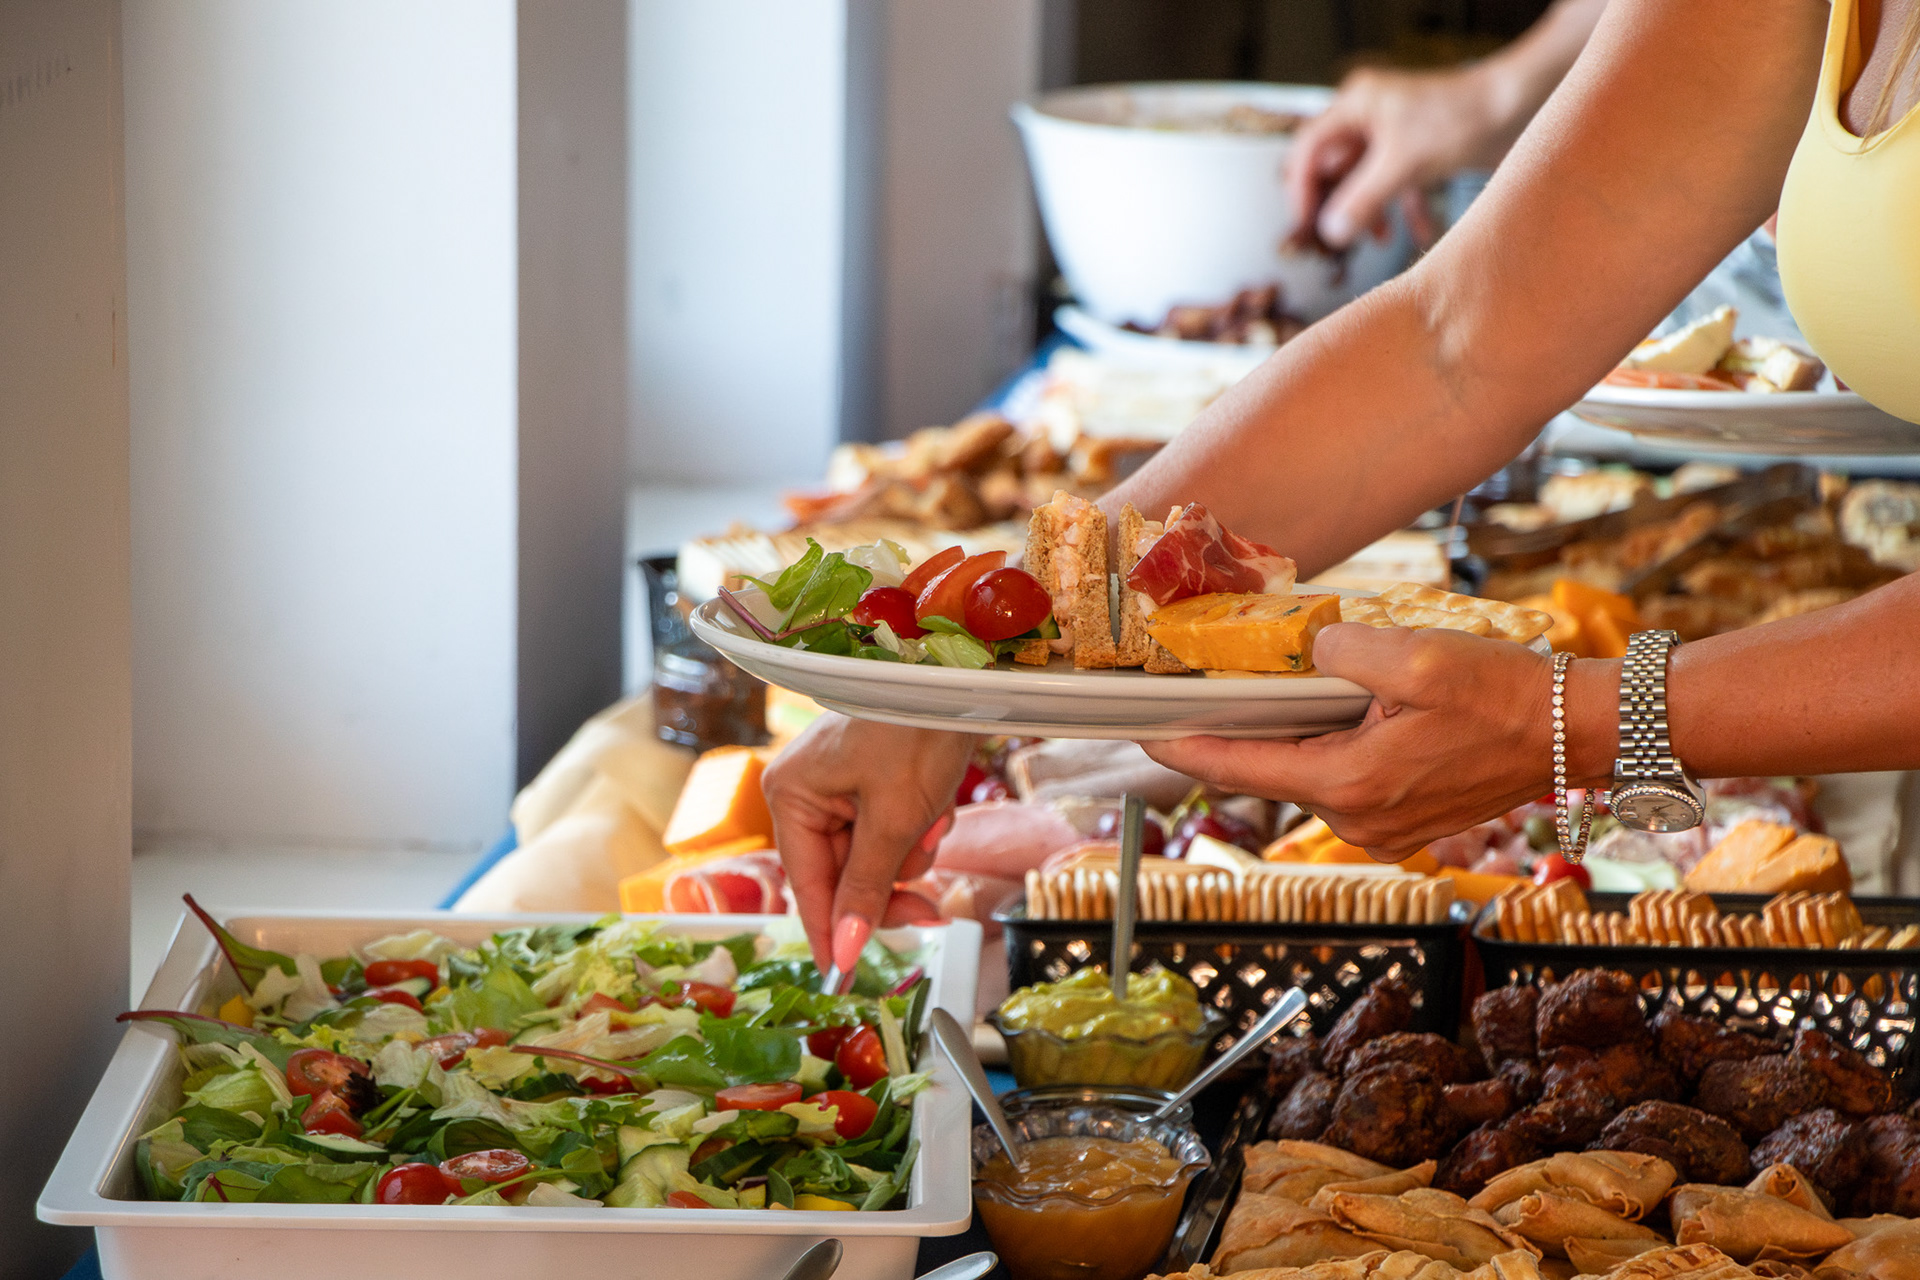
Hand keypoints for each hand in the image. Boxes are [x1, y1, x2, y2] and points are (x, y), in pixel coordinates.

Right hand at [762, 713, 978, 973]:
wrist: (959, 676)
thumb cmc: (916, 730)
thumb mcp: (893, 818)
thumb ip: (866, 888)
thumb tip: (843, 952)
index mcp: (792, 795)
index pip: (807, 886)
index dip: (830, 933)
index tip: (843, 981)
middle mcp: (807, 792)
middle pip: (845, 876)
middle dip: (892, 882)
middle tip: (931, 910)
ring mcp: (841, 787)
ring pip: (877, 858)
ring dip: (913, 850)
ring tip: (934, 815)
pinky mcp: (874, 782)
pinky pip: (894, 832)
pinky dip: (921, 828)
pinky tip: (938, 804)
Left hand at [1140, 625, 1571, 854]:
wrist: (1569, 734)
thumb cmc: (1501, 695)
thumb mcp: (1414, 655)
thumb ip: (1342, 648)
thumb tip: (1310, 649)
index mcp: (1348, 785)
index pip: (1237, 767)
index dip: (1181, 745)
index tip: (1137, 727)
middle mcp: (1356, 820)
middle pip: (1267, 770)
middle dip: (1235, 730)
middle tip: (1197, 688)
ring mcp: (1380, 829)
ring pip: (1305, 774)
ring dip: (1289, 735)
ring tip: (1271, 687)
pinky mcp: (1401, 822)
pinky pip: (1340, 781)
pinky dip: (1325, 747)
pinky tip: (1331, 710)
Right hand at [1285, 64, 1507, 249]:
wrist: (1520, 107)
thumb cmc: (1462, 119)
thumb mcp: (1404, 165)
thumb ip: (1363, 201)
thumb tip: (1330, 233)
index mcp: (1356, 106)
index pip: (1308, 149)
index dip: (1301, 190)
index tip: (1306, 226)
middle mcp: (1369, 116)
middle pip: (1334, 167)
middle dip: (1337, 205)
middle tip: (1337, 240)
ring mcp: (1393, 133)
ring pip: (1365, 180)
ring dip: (1370, 211)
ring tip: (1378, 240)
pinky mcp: (1417, 150)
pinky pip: (1396, 185)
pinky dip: (1404, 209)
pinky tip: (1417, 234)